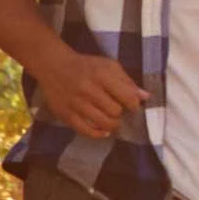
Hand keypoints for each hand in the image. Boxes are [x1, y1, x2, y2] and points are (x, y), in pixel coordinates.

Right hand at [29, 42, 155, 138]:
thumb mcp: (108, 66)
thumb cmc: (86, 66)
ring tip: (111, 119)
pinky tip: (103, 129)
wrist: (53, 66)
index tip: (131, 105)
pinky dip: (98, 133)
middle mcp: (88, 89)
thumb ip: (126, 81)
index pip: (127, 97)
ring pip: (103, 123)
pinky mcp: (66, 115)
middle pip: (115, 112)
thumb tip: (145, 97)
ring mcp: (76, 104)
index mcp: (101, 75)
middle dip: (120, 113)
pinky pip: (86, 131)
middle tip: (117, 109)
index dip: (133, 104)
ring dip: (112, 124)